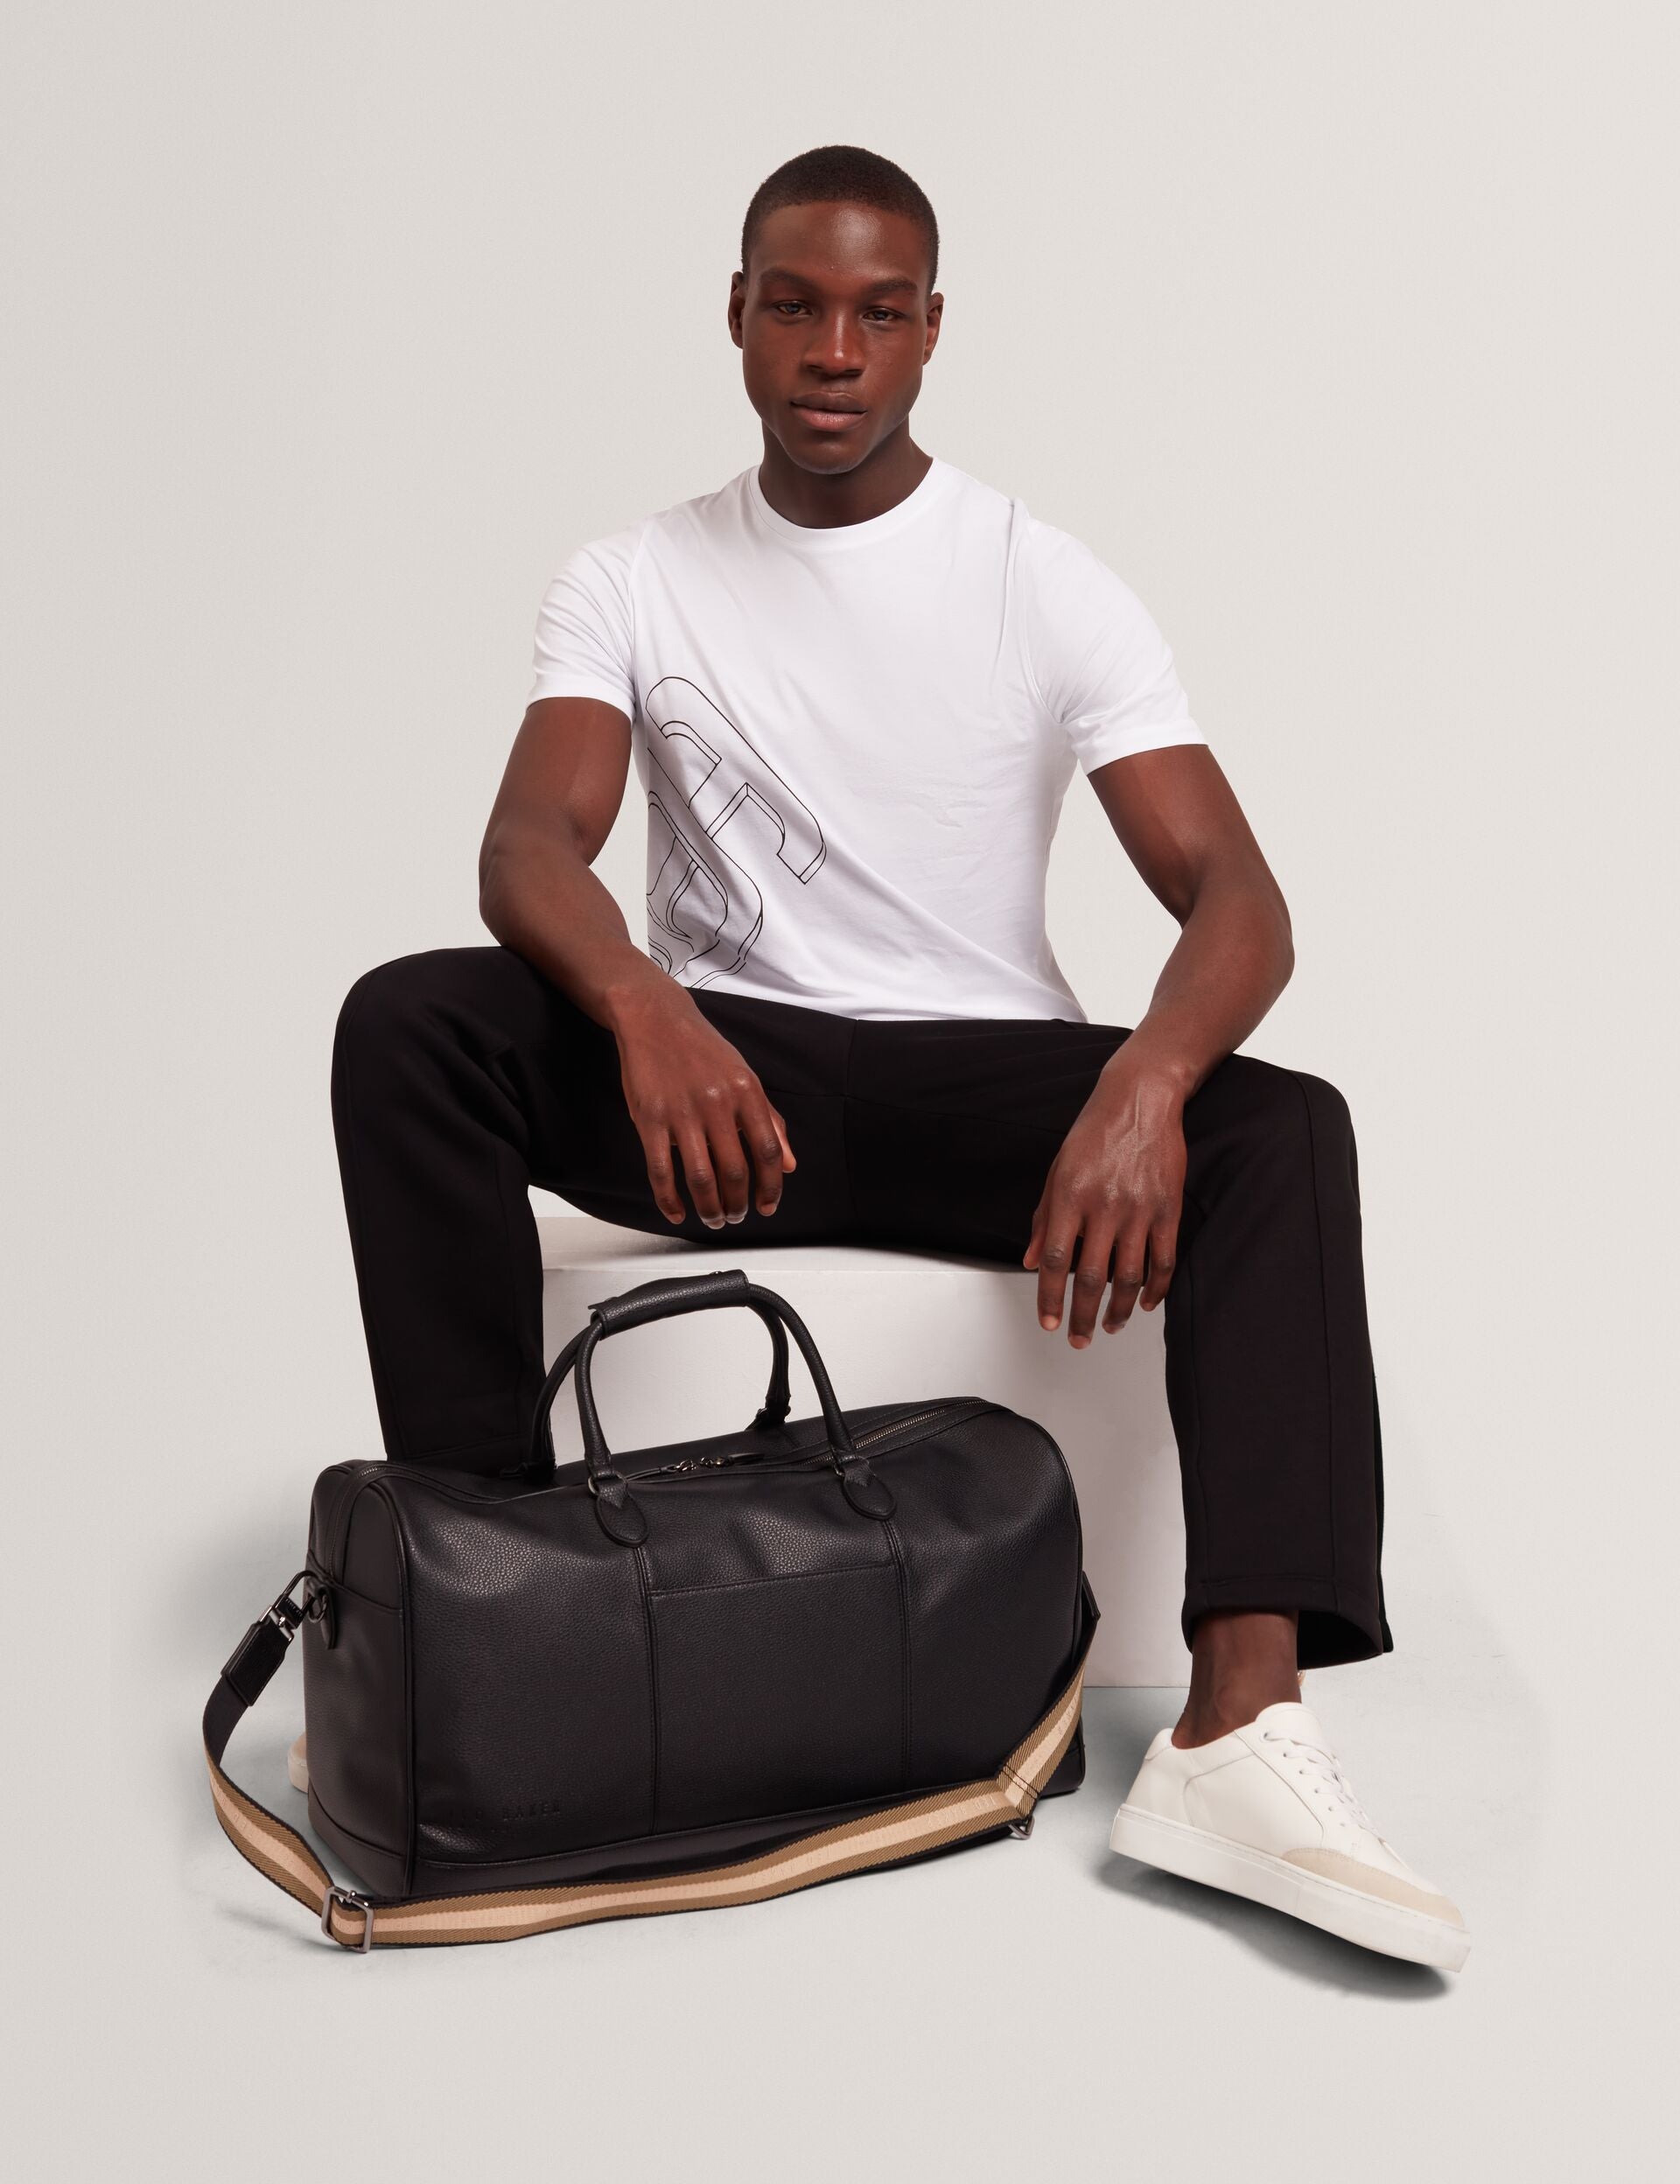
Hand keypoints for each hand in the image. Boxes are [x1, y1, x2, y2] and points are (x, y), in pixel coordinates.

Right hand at [610, 988, 794, 1227]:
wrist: (656, 1019)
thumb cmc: (703, 1051)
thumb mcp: (744, 1077)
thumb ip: (770, 1121)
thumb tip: (788, 1165)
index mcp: (745, 1092)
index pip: (766, 1150)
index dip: (771, 1186)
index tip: (768, 1207)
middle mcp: (717, 1102)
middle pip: (735, 1170)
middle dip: (738, 1204)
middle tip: (736, 1217)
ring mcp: (681, 1112)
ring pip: (700, 1177)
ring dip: (709, 1208)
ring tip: (714, 1218)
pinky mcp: (650, 1119)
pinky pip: (660, 1171)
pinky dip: (669, 1199)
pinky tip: (676, 1212)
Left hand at [1022, 1063, 1186, 1346]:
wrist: (1140, 1100)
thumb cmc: (1095, 1132)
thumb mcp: (1057, 1171)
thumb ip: (1045, 1219)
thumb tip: (1033, 1261)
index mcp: (1070, 1197)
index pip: (1056, 1261)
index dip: (1050, 1298)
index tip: (1049, 1322)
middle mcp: (1103, 1207)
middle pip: (1092, 1278)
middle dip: (1083, 1316)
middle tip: (1079, 1339)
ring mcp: (1139, 1209)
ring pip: (1130, 1277)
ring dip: (1120, 1310)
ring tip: (1111, 1326)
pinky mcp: (1168, 1208)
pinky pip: (1163, 1259)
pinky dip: (1156, 1288)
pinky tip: (1148, 1304)